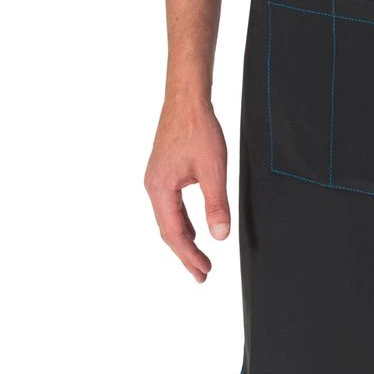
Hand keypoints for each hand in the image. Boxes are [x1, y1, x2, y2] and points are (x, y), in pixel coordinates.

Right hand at [144, 97, 230, 281]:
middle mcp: (153, 186)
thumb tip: (219, 236)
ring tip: (198, 257)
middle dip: (185, 253)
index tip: (203, 272)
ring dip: (184, 238)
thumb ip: (216, 205)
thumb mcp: (213, 170)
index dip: (189, 255)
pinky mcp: (164, 171)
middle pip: (168, 230)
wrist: (187, 100)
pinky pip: (171, 205)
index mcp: (160, 189)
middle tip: (202, 274)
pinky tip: (193, 227)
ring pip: (169, 218)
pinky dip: (182, 221)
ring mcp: (157, 179)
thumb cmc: (198, 129)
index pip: (174, 233)